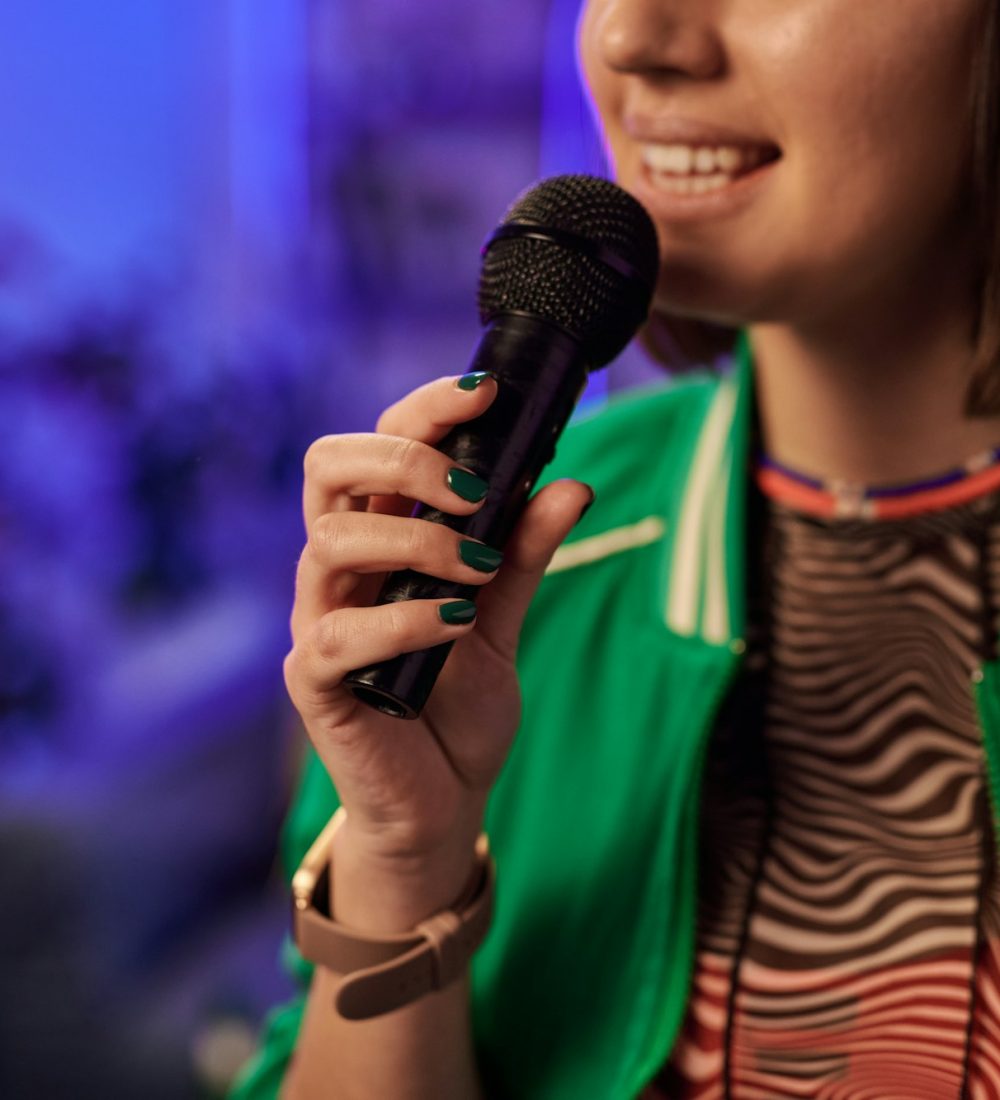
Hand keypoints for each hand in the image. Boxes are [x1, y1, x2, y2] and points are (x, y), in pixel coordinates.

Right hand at [284, 373, 591, 897]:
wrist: (444, 798)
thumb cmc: (459, 702)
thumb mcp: (504, 618)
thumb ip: (527, 554)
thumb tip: (571, 484)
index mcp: (377, 537)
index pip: (377, 445)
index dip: (423, 410)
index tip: (489, 393)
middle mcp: (338, 567)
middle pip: (329, 467)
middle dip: (404, 455)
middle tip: (476, 490)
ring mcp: (319, 620)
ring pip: (329, 540)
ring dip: (415, 538)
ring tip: (480, 566)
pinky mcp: (314, 681)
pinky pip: (339, 635)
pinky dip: (405, 618)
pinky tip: (457, 622)